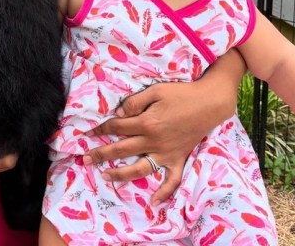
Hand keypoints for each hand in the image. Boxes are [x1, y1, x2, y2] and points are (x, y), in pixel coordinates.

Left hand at [84, 81, 214, 204]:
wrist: (209, 103)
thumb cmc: (181, 94)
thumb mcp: (156, 91)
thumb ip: (134, 102)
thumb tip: (118, 114)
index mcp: (146, 123)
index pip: (116, 128)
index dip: (100, 129)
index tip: (88, 133)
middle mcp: (153, 141)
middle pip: (121, 149)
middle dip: (101, 154)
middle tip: (85, 159)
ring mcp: (166, 153)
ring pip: (140, 168)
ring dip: (121, 174)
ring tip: (105, 176)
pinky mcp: (179, 159)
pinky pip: (171, 180)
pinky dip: (164, 192)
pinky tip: (153, 202)